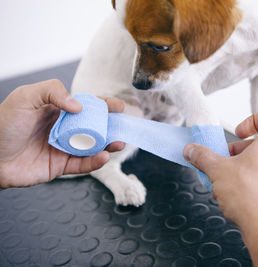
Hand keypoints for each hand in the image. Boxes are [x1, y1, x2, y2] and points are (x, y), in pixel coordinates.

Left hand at [0, 79, 124, 188]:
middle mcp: (64, 129)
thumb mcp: (25, 97)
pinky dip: (95, 162)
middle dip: (111, 127)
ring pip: (92, 147)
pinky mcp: (61, 166)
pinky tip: (103, 157)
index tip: (118, 107)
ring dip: (108, 145)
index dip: (103, 106)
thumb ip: (52, 92)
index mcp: (58, 111)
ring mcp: (64, 148)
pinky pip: (82, 165)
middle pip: (94, 127)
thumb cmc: (4, 125)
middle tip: (122, 128)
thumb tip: (79, 106)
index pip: (87, 107)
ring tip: (118, 144)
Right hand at [184, 110, 257, 227]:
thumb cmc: (252, 197)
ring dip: (236, 167)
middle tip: (221, 158)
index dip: (254, 118)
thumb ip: (203, 157)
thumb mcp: (218, 170)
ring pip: (257, 163)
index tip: (238, 132)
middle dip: (236, 149)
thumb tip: (192, 150)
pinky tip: (226, 194)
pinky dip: (242, 182)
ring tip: (220, 178)